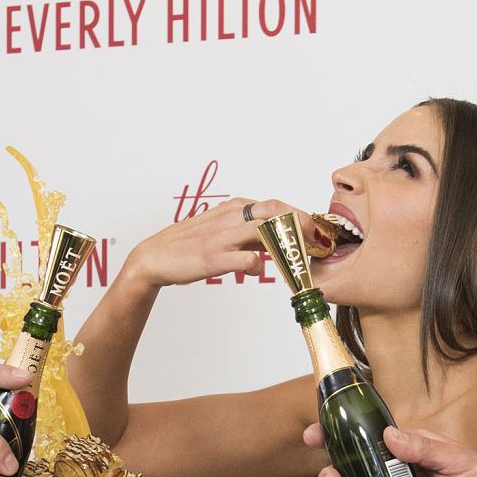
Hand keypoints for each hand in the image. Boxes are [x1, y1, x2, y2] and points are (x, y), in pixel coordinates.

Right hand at [118, 198, 328, 290]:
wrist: (155, 258)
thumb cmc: (191, 246)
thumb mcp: (224, 233)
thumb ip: (252, 236)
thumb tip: (278, 245)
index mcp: (236, 208)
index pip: (277, 205)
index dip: (302, 217)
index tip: (319, 233)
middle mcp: (231, 217)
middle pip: (277, 211)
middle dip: (304, 224)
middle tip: (321, 241)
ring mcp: (222, 236)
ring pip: (265, 230)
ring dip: (288, 243)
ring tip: (302, 256)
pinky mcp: (213, 257)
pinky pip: (245, 259)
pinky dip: (258, 264)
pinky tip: (257, 271)